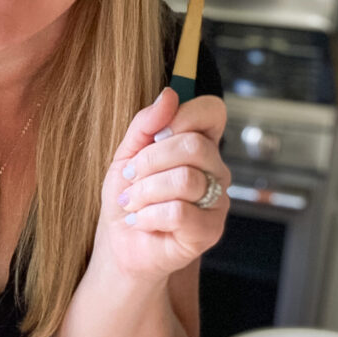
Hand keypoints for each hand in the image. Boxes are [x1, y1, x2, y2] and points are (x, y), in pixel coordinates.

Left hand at [93, 87, 229, 281]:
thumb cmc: (128, 195)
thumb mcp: (126, 153)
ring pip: (185, 180)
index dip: (184, 116)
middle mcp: (216, 170)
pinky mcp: (210, 231)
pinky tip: (141, 221)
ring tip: (132, 202)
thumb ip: (145, 123)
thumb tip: (169, 94)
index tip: (154, 135)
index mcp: (200, 144)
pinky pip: (179, 212)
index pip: (212, 112)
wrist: (120, 241)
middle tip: (132, 177)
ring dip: (144, 191)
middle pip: (194, 145)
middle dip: (150, 160)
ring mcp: (217, 201)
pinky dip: (148, 216)